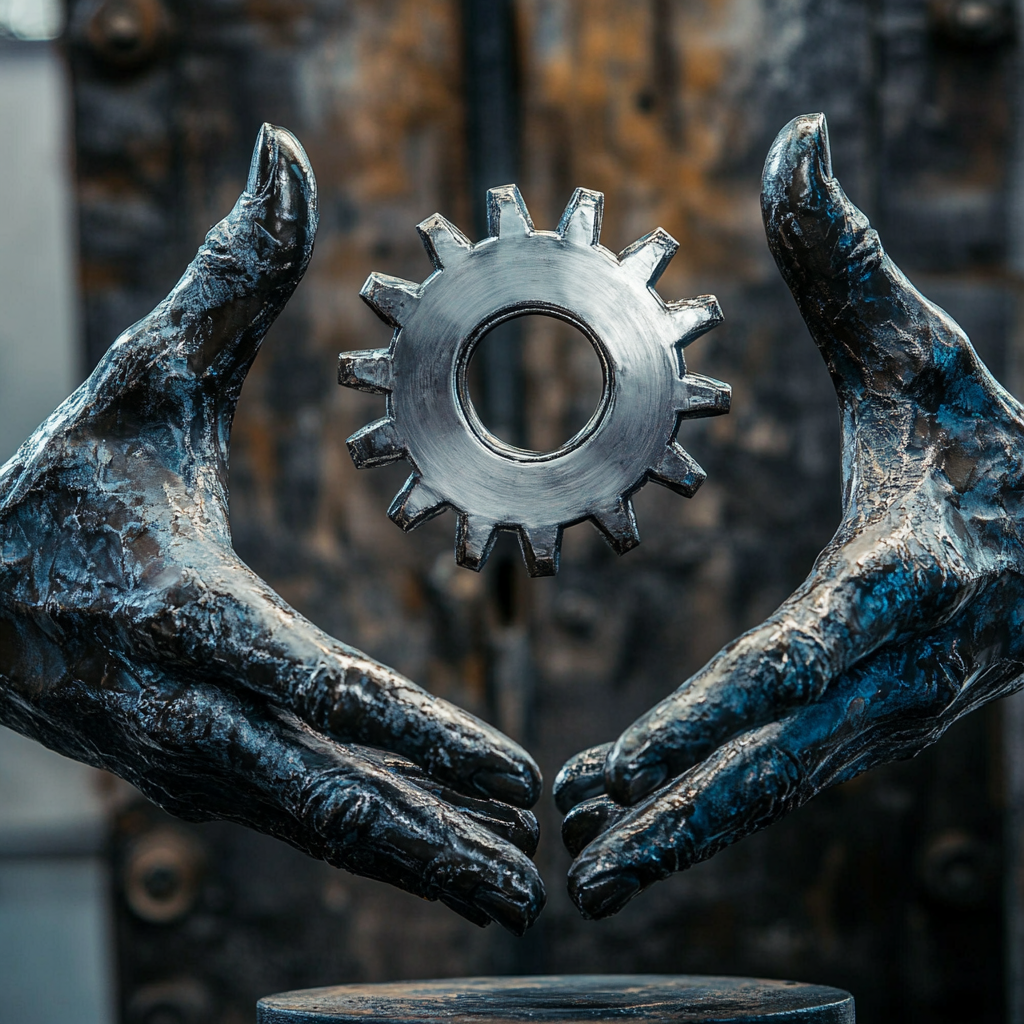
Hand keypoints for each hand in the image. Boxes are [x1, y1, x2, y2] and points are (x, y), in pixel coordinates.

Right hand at [0, 125, 543, 934]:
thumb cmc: (60, 483)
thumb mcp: (143, 376)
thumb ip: (228, 276)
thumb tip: (286, 153)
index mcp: (183, 611)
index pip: (328, 691)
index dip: (425, 740)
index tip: (519, 779)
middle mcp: (183, 707)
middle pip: (327, 797)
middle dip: (432, 847)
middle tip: (530, 888)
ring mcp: (182, 757)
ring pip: (313, 827)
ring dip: (410, 863)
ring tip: (504, 893)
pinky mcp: (186, 776)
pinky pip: (292, 818)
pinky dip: (366, 842)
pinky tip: (431, 856)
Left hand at [554, 112, 1023, 919]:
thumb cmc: (996, 440)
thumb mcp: (923, 348)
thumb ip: (847, 256)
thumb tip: (801, 134)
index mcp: (903, 581)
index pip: (776, 671)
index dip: (689, 731)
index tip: (599, 782)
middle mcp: (898, 671)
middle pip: (771, 766)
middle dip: (675, 824)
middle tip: (580, 872)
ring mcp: (895, 714)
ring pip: (780, 796)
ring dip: (689, 838)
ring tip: (598, 875)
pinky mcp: (884, 727)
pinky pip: (790, 782)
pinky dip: (722, 813)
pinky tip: (655, 831)